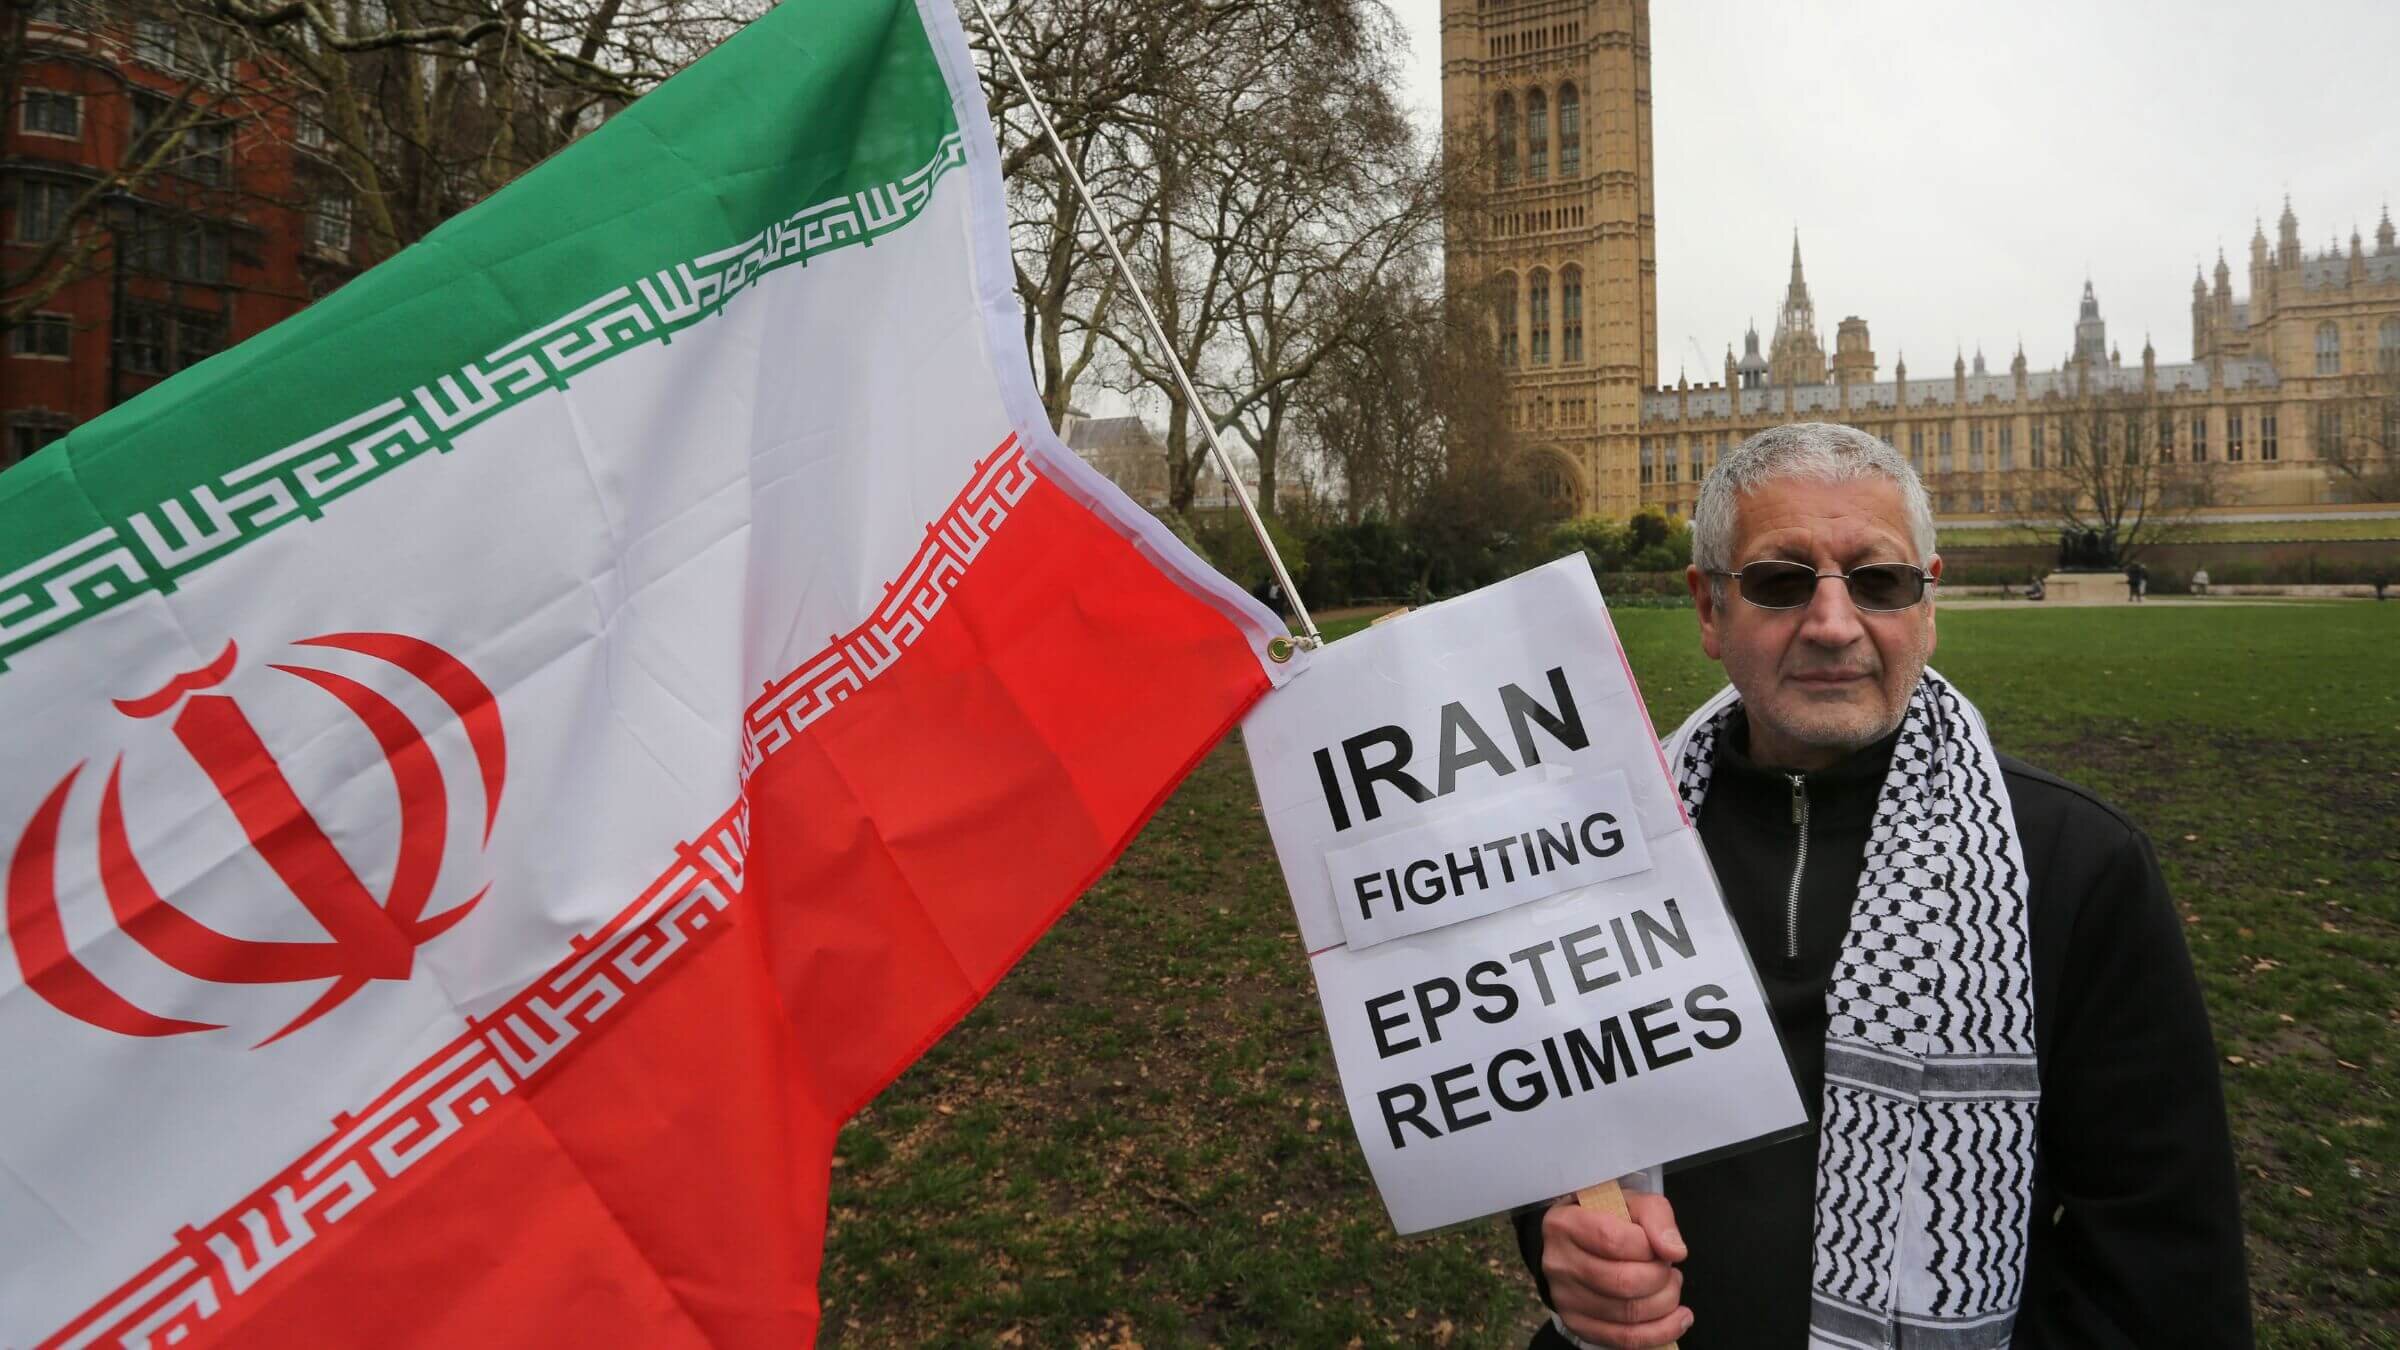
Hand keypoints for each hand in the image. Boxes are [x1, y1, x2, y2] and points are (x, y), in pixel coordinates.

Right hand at [1539, 1190, 1691, 1347]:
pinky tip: (1678, 1318)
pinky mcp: (1577, 1324)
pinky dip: (1661, 1331)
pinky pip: (1624, 1339)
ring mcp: (1564, 1298)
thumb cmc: (1610, 1220)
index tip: (1657, 1245)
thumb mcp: (1633, 1204)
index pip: (1613, 1241)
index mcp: (1564, 1224)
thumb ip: (1656, 1217)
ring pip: (1627, 1314)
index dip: (1648, 1247)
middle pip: (1622, 1282)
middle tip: (1669, 1269)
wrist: (1582, 1244)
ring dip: (1665, 1302)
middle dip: (1661, 1278)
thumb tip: (1674, 1251)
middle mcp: (1557, 1263)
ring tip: (1670, 1286)